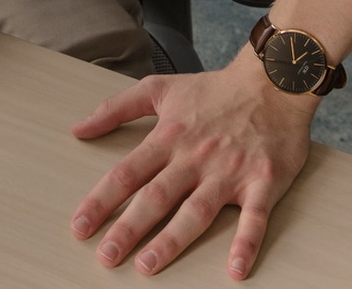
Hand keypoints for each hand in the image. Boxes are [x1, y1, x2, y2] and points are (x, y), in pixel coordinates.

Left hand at [69, 53, 316, 278]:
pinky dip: (247, 243)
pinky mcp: (263, 181)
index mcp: (169, 137)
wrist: (274, 81)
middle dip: (129, 228)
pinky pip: (255, 217)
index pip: (127, 173)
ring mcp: (230, 171)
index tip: (80, 226)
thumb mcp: (159, 88)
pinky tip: (236, 270)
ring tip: (148, 265)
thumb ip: (116, 108)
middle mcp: (195, 157)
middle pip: (156, 196)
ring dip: (173, 240)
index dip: (101, 200)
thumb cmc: (215, 89)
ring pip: (197, 210)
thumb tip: (78, 129)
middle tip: (106, 257)